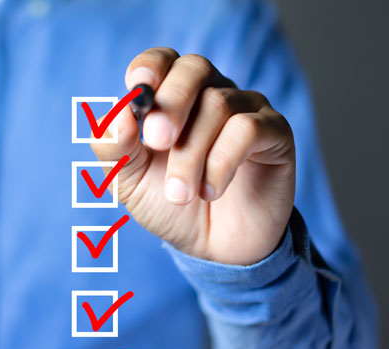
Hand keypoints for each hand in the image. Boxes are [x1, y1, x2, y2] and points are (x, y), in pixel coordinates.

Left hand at [90, 48, 294, 264]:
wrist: (212, 248)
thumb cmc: (169, 204)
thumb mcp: (127, 180)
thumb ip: (113, 147)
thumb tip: (116, 116)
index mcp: (172, 96)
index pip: (163, 60)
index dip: (150, 67)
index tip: (137, 89)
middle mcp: (211, 93)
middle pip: (194, 68)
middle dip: (171, 102)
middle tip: (157, 142)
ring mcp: (246, 109)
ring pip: (218, 104)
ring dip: (190, 154)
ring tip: (179, 194)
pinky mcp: (275, 133)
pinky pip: (248, 129)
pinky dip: (221, 162)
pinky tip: (209, 191)